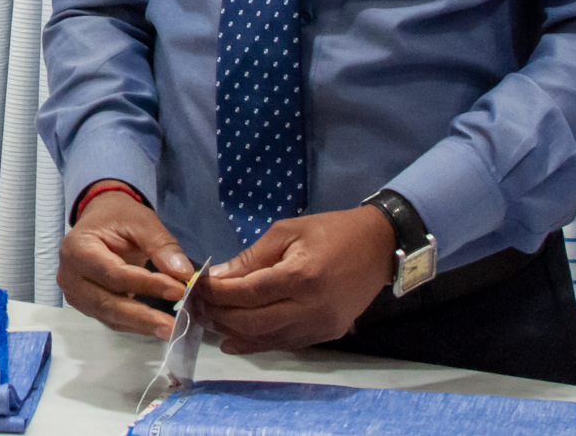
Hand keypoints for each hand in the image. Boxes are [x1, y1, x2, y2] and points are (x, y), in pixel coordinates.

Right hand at [58, 191, 196, 337]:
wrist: (101, 220)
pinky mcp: (86, 305)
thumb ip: (162, 246)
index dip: (145, 285)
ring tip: (171, 330)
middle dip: (143, 315)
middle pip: (107, 302)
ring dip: (141, 324)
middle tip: (174, 325)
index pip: (113, 274)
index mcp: (77, 248)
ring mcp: (75, 294)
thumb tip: (183, 273)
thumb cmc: (119, 218)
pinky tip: (156, 326)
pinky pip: (111, 319)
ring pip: (109, 316)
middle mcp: (69, 275)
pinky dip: (135, 324)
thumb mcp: (142, 222)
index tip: (177, 290)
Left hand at [196, 205, 394, 353]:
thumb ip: (251, 258)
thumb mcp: (286, 232)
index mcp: (301, 276)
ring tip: (209, 321)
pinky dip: (257, 342)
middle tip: (197, 306)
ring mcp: (321, 326)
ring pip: (267, 339)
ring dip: (233, 333)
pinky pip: (285, 343)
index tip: (195, 287)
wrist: (379, 247)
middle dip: (219, 316)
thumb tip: (217, 278)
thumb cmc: (330, 231)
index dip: (217, 294)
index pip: (247, 293)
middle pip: (252, 323)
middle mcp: (311, 307)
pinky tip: (235, 339)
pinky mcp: (328, 334)